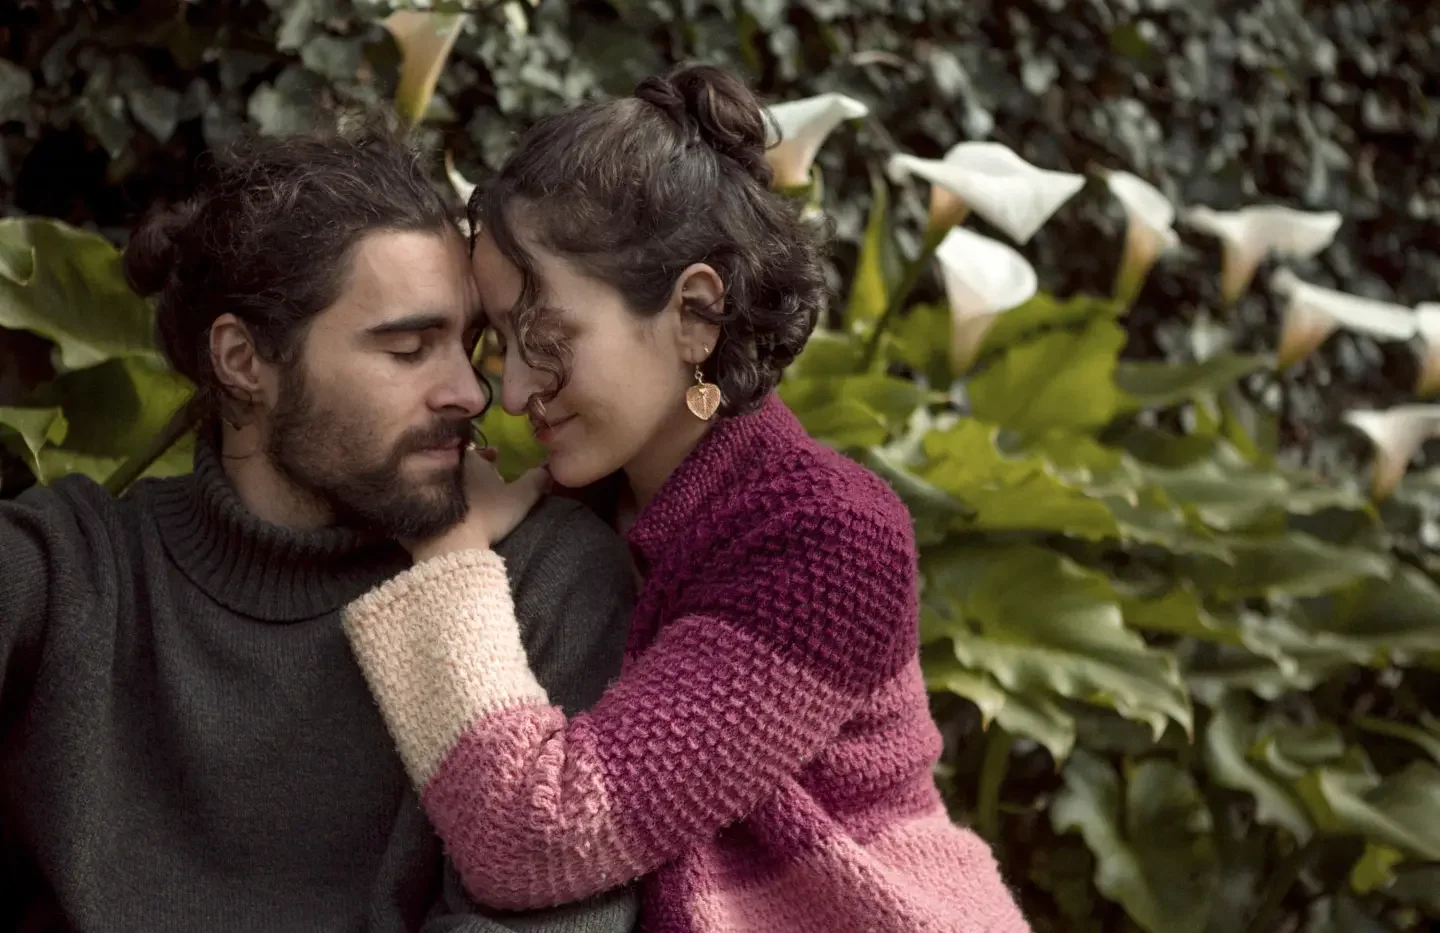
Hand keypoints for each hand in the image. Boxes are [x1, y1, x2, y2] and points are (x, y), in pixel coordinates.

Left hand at [404, 447, 550, 562]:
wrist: (451, 546)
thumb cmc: (488, 515)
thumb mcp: (521, 497)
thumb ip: (536, 480)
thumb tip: (547, 470)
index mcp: (466, 460)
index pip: (474, 447)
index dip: (485, 454)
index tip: (494, 459)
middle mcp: (440, 468)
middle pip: (454, 463)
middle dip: (466, 469)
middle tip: (481, 479)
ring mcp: (421, 488)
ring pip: (435, 481)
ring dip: (446, 485)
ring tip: (461, 497)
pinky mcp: (408, 510)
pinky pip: (418, 501)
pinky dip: (427, 503)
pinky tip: (436, 514)